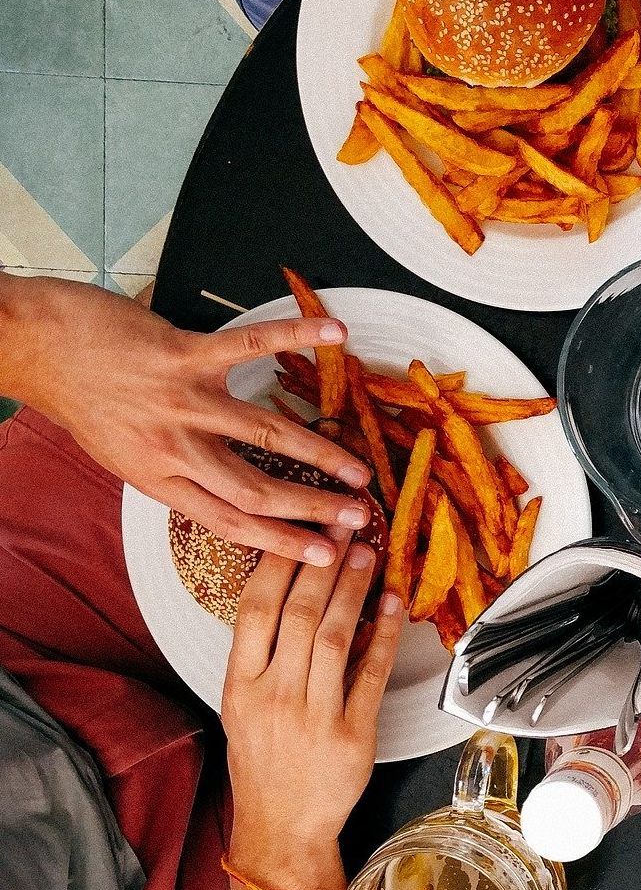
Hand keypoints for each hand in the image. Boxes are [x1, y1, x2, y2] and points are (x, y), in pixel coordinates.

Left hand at [3, 274, 372, 565]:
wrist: (33, 347)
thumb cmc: (80, 397)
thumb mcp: (122, 454)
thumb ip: (174, 470)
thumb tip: (225, 487)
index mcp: (158, 479)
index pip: (230, 521)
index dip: (283, 542)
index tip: (324, 555)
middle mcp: (172, 447)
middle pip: (256, 489)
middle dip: (314, 508)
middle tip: (358, 517)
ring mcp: (180, 401)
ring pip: (264, 434)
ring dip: (320, 453)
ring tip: (358, 468)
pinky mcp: (182, 355)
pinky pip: (249, 346)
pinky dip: (296, 336)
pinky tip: (334, 334)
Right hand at [222, 534, 402, 889]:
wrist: (282, 827)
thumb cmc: (264, 761)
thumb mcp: (244, 705)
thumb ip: (264, 654)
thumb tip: (298, 592)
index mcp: (240, 685)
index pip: (255, 609)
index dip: (280, 563)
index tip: (300, 529)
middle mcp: (274, 696)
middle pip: (300, 614)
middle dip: (324, 563)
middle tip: (344, 525)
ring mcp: (315, 715)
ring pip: (337, 636)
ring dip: (355, 589)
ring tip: (367, 553)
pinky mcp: (353, 734)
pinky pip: (373, 673)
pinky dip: (386, 635)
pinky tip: (394, 604)